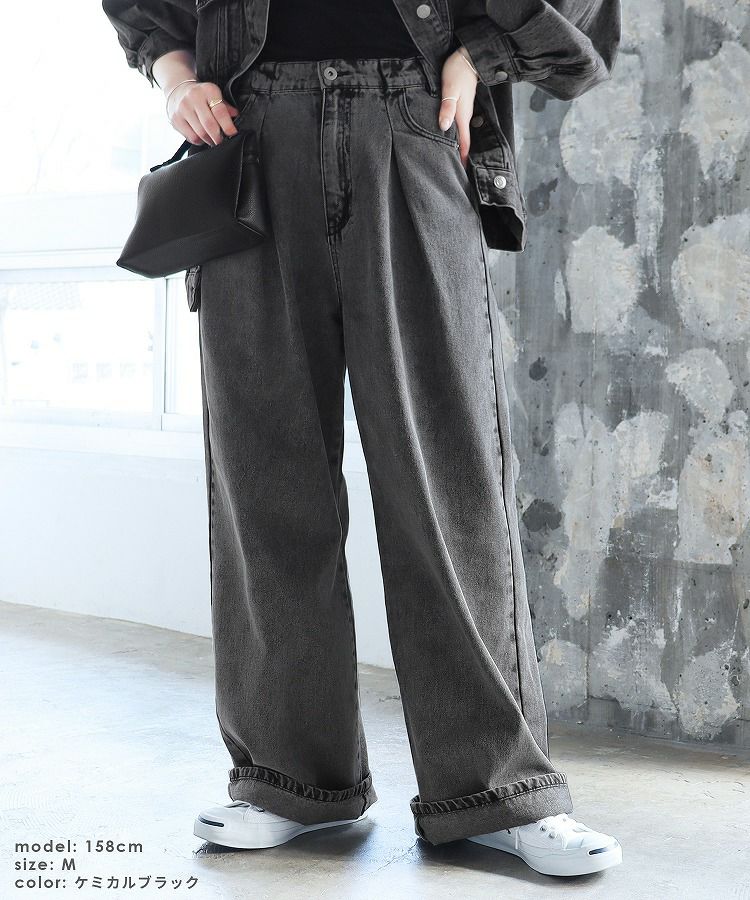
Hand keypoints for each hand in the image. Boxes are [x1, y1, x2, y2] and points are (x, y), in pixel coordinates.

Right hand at [166, 80, 239, 145]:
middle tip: (222, 140)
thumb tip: (235, 116)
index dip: (227, 125)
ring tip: (212, 138)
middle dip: (218, 137)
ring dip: (209, 140)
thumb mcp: (214, 95)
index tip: (232, 133)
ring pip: (200, 133)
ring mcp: (183, 109)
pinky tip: (202, 137)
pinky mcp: (175, 119)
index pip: (219, 111)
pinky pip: (191, 137)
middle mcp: (193, 98)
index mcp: (207, 90)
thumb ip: (225, 107)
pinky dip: (199, 141)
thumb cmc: (201, 96)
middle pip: (209, 125)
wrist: (178, 91)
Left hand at [439, 47, 478, 167]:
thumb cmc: (457, 71)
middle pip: (463, 142)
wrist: (468, 57)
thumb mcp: (450, 89)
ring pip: (461, 135)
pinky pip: (459, 126)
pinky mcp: (461, 106)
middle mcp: (465, 117)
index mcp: (462, 116)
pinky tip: (451, 139)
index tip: (460, 173)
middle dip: (460, 157)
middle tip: (455, 173)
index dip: (462, 158)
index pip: (464, 142)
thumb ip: (447, 108)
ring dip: (458, 148)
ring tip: (452, 160)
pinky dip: (457, 136)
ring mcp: (464, 112)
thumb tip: (444, 127)